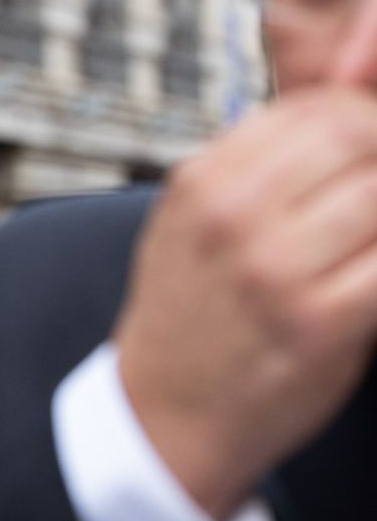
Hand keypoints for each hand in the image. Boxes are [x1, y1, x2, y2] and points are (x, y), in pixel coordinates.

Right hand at [114, 87, 376, 520]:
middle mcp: (233, 217)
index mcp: (201, 183)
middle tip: (374, 192)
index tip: (370, 145)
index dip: (362, 116)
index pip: (315, 108)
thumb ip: (254, 165)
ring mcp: (276, 270)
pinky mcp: (322, 323)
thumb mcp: (190, 223)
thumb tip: (344, 104)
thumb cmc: (188, 318)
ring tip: (366, 239)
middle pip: (357, 137)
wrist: (165, 416)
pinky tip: (372, 272)